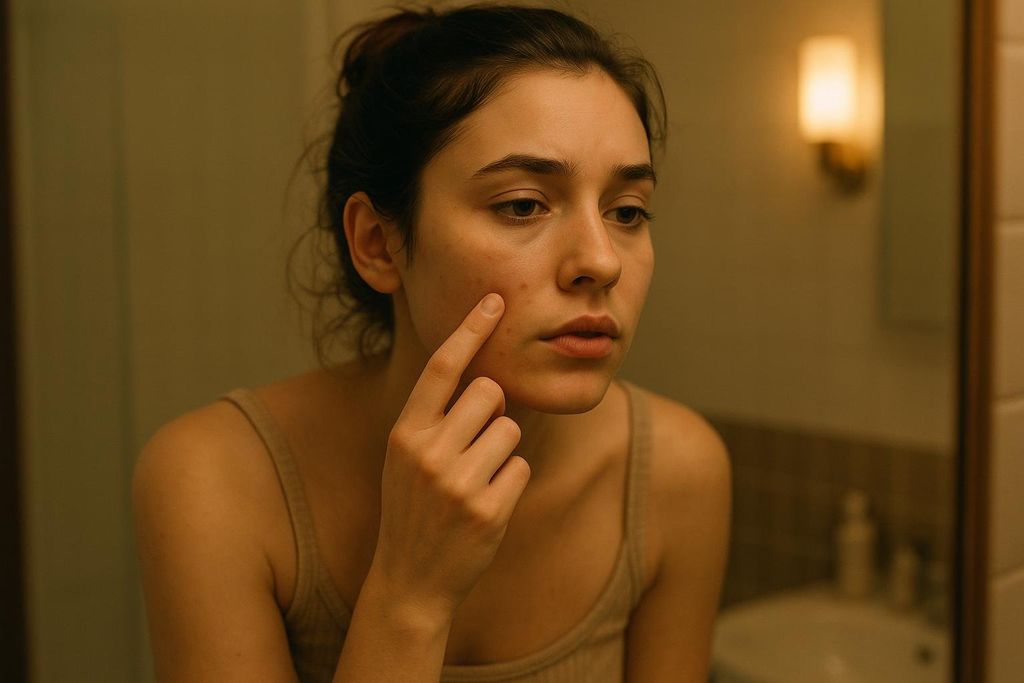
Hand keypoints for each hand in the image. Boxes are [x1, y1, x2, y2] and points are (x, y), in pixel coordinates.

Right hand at [367, 293, 529, 622]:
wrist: (410, 578)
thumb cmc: (413, 508)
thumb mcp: (407, 458)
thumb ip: (435, 418)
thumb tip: (488, 375)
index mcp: (405, 433)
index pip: (442, 367)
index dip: (470, 329)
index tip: (495, 301)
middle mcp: (428, 452)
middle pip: (490, 391)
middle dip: (493, 409)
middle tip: (476, 441)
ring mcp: (457, 482)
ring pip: (510, 429)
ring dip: (502, 449)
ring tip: (476, 479)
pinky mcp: (488, 510)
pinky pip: (521, 467)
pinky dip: (511, 481)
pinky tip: (486, 503)